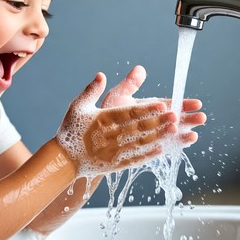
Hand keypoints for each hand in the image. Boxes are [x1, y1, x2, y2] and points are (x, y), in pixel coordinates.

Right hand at [56, 72, 176, 176]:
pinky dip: (148, 155)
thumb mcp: (77, 106)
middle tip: (176, 116)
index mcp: (103, 120)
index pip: (129, 113)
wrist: (63, 159)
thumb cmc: (70, 130)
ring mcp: (114, 152)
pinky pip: (135, 159)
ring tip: (173, 130)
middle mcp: (111, 136)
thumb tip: (101, 75)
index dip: (146, 109)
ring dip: (158, 136)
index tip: (161, 104)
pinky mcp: (115, 165)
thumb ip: (90, 91)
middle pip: (138, 128)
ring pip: (140, 143)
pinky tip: (161, 150)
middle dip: (158, 121)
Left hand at [102, 65, 205, 146]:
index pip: (166, 105)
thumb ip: (129, 85)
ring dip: (182, 133)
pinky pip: (159, 148)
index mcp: (144, 108)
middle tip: (202, 117)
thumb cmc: (100, 117)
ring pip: (168, 135)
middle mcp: (148, 122)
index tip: (197, 103)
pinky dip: (171, 146)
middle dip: (187, 119)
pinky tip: (183, 144)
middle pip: (171, 120)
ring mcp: (146, 137)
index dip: (181, 104)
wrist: (88, 141)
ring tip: (195, 133)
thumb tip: (140, 68)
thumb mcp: (116, 97)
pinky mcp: (142, 151)